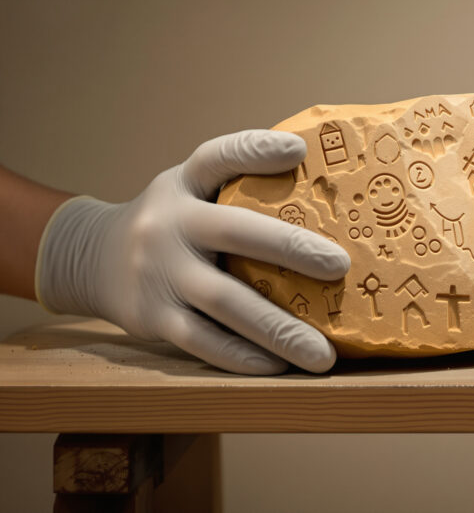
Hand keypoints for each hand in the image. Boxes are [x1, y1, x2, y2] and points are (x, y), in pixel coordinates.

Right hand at [35, 130, 350, 373]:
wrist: (89, 257)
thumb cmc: (173, 221)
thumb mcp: (193, 189)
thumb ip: (240, 186)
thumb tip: (328, 186)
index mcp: (184, 184)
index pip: (217, 157)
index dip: (256, 150)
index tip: (299, 151)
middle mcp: (170, 224)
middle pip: (234, 232)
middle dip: (290, 248)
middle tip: (341, 266)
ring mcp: (159, 272)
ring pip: (225, 302)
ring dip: (279, 330)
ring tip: (323, 354)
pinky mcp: (153, 316)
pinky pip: (203, 341)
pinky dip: (243, 356)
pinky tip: (279, 366)